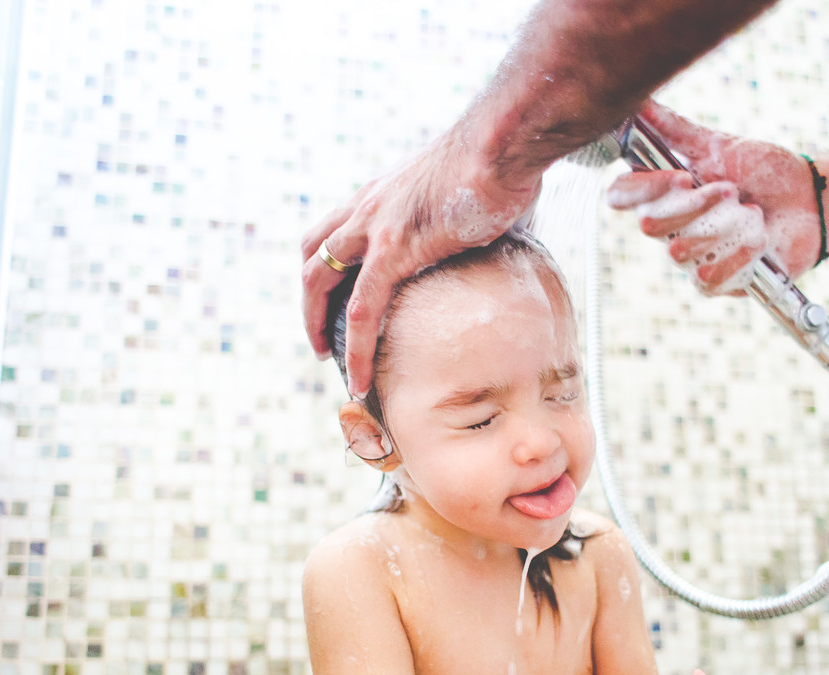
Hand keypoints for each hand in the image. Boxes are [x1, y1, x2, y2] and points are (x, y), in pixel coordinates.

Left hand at [300, 128, 539, 396]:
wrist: (505, 142)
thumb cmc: (507, 159)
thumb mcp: (482, 190)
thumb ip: (485, 213)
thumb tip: (519, 225)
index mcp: (387, 190)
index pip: (340, 228)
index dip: (331, 263)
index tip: (339, 296)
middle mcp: (369, 205)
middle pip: (315, 252)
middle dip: (309, 296)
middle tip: (318, 334)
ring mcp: (376, 226)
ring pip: (320, 281)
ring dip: (314, 323)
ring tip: (324, 360)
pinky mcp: (394, 249)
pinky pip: (362, 309)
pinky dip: (357, 348)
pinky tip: (361, 379)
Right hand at [606, 100, 822, 295]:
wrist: (810, 200)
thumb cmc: (761, 171)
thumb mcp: (719, 145)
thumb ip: (675, 129)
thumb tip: (639, 102)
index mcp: (662, 192)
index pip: (621, 195)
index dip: (644, 189)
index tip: (681, 177)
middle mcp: (668, 226)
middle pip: (650, 225)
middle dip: (696, 206)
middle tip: (731, 190)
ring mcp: (690, 257)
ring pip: (680, 252)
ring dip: (725, 227)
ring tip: (754, 214)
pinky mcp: (716, 282)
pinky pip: (706, 279)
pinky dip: (737, 255)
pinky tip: (759, 241)